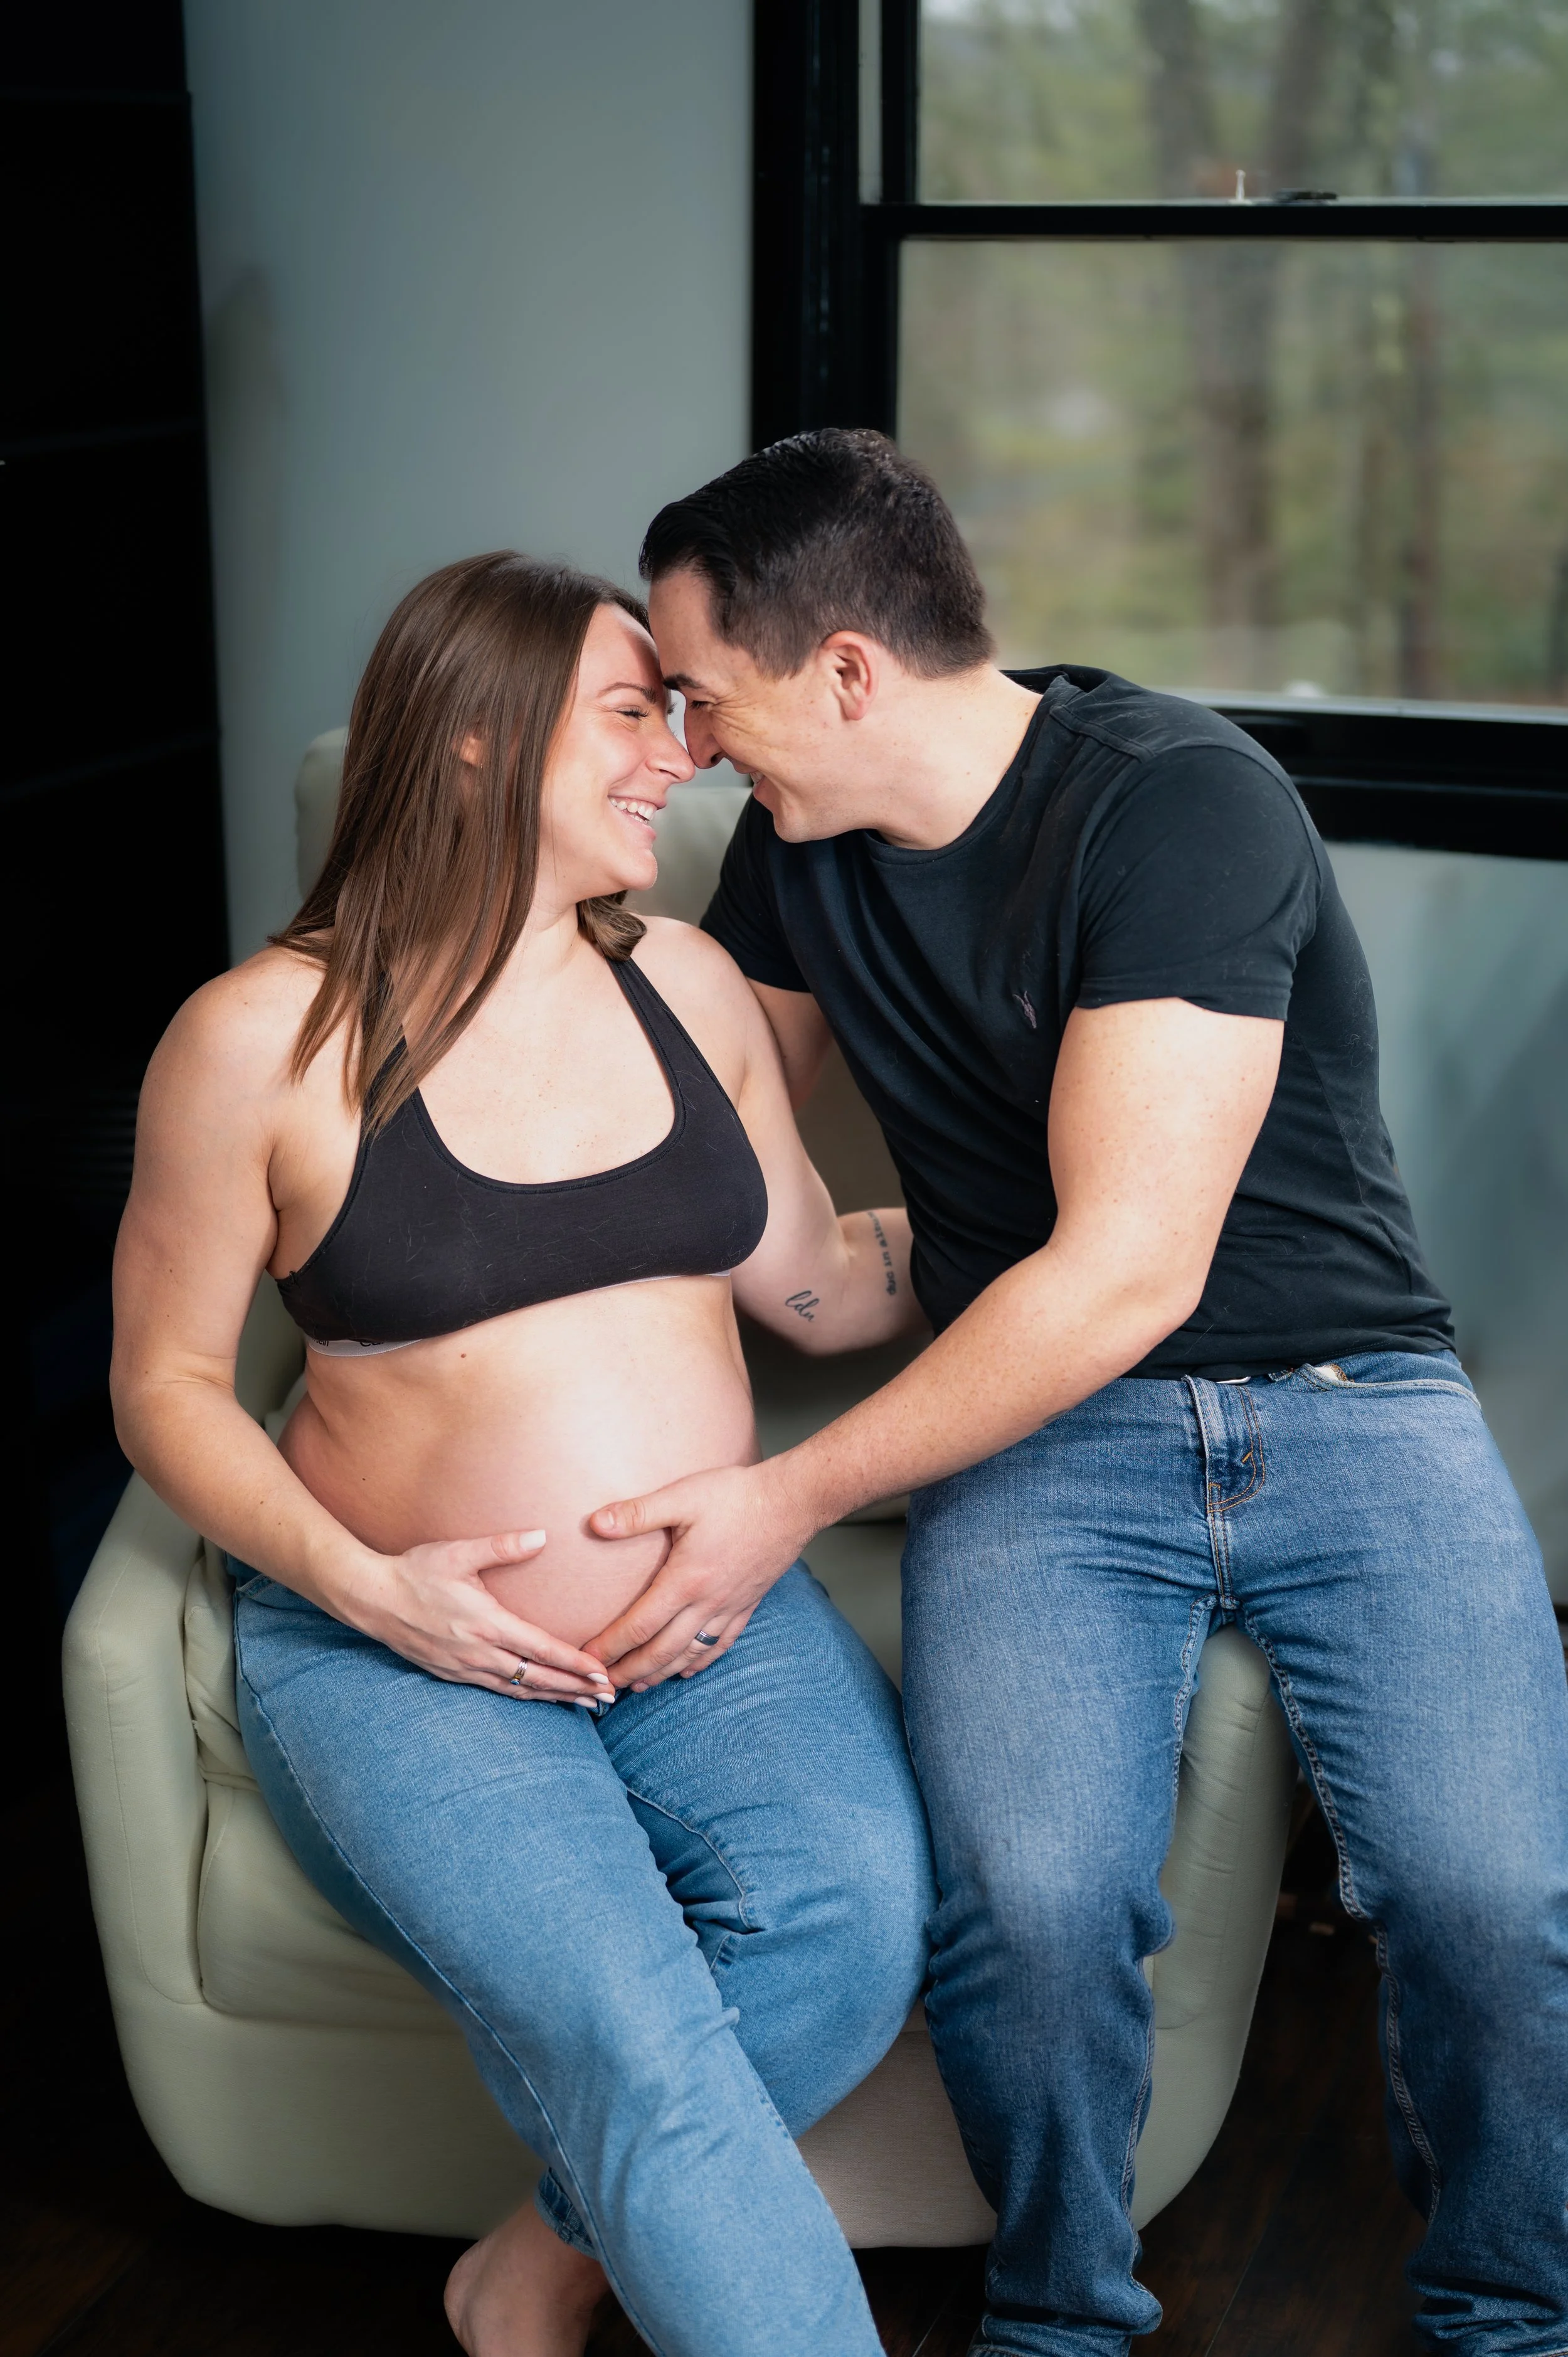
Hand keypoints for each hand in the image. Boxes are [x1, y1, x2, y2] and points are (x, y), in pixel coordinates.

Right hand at [349, 1530, 614, 1704]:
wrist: (372, 1599)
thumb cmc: (416, 1571)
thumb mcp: (459, 1553)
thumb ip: (503, 1546)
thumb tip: (543, 1535)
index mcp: (486, 1623)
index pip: (541, 1649)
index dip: (574, 1663)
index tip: (602, 1672)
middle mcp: (478, 1652)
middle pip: (537, 1678)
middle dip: (576, 1688)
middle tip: (609, 1696)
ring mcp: (464, 1668)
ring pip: (519, 1690)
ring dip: (555, 1697)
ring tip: (586, 1703)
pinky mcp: (453, 1674)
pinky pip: (497, 1691)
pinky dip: (525, 1696)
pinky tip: (542, 1697)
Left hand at [585, 1463, 812, 1690]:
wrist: (792, 1502)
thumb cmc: (736, 1496)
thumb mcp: (682, 1496)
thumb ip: (637, 1513)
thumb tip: (594, 1524)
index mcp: (686, 1580)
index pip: (640, 1625)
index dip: (611, 1646)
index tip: (588, 1659)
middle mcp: (707, 1602)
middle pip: (662, 1651)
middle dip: (630, 1671)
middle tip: (604, 1685)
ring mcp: (729, 1607)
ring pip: (689, 1654)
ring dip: (660, 1673)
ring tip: (637, 1685)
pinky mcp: (747, 1605)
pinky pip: (720, 1645)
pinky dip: (699, 1662)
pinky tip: (686, 1669)